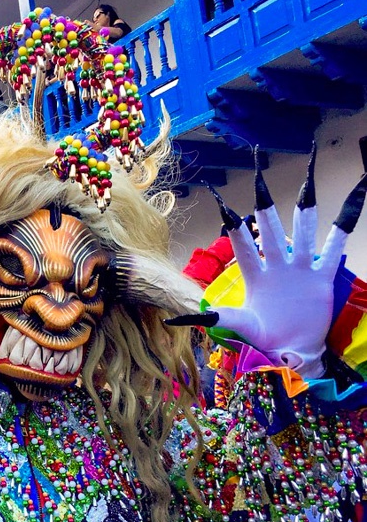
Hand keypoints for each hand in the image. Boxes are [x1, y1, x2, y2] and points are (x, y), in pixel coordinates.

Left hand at [169, 150, 365, 379]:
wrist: (291, 351)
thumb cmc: (263, 339)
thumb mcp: (237, 325)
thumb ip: (211, 318)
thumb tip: (173, 319)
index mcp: (255, 274)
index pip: (242, 241)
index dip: (233, 223)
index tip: (222, 200)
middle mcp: (277, 264)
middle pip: (270, 225)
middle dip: (264, 199)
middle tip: (258, 169)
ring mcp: (300, 267)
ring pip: (304, 227)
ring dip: (304, 203)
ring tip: (307, 174)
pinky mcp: (322, 275)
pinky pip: (335, 246)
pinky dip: (344, 223)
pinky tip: (354, 197)